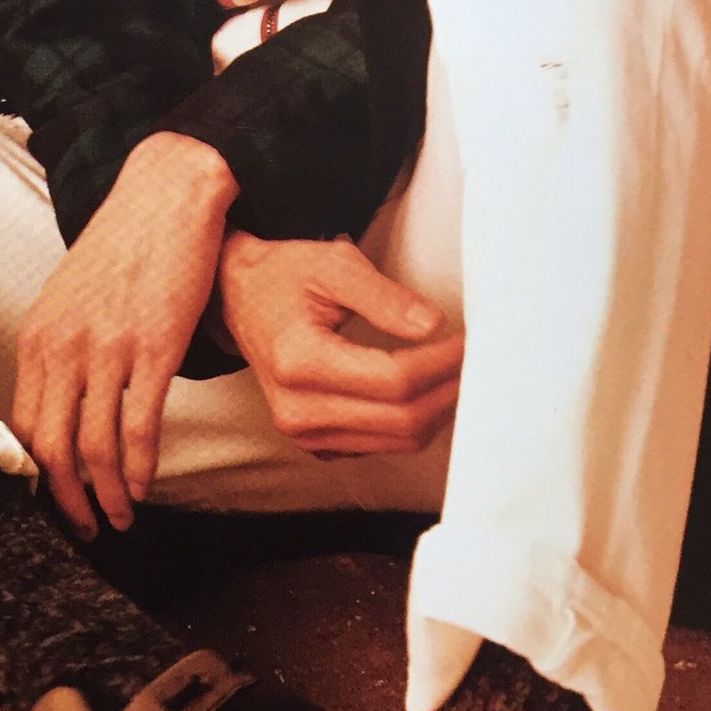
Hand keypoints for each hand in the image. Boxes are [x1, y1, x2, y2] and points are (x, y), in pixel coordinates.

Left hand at [12, 132, 235, 538]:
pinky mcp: (154, 348)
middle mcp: (64, 346)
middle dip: (66, 501)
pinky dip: (141, 467)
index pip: (21, 425)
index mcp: (38, 335)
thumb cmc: (124, 241)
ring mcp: (109, 348)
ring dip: (108, 494)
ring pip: (96, 447)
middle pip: (51, 448)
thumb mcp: (69, 293)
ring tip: (120, 516)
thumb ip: (58, 345)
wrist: (167, 195)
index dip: (36, 474)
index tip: (51, 501)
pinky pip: (140, 426)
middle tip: (83, 528)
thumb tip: (57, 400)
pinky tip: (145, 484)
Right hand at [217, 232, 463, 456]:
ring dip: (436, 410)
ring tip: (456, 374)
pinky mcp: (315, 444)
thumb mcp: (333, 265)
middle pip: (401, 419)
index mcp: (299, 362)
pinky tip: (425, 391)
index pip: (394, 379)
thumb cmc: (284, 276)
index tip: (467, 341)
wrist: (238, 298)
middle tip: (472, 359)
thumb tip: (433, 326)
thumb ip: (384, 296)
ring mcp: (303, 433)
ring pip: (397, 441)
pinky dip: (411, 423)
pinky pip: (380, 445)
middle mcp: (297, 410)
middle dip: (447, 390)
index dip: (441, 363)